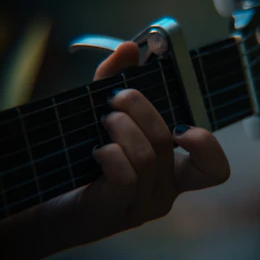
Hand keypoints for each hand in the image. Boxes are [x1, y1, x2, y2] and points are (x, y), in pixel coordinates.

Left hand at [75, 41, 230, 238]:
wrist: (45, 204)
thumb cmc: (80, 162)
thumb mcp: (102, 118)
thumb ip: (116, 82)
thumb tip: (130, 48)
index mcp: (172, 172)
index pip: (214, 169)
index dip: (206, 144)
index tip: (179, 124)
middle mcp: (163, 193)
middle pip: (168, 141)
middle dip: (140, 107)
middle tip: (116, 99)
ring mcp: (140, 206)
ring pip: (146, 156)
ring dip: (121, 127)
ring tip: (103, 121)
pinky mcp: (113, 211)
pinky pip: (125, 176)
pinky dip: (110, 153)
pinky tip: (95, 151)